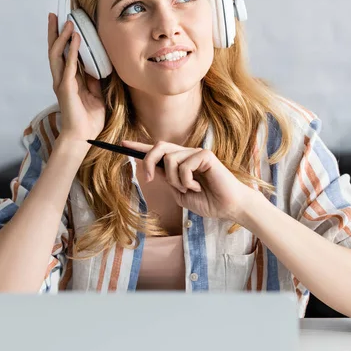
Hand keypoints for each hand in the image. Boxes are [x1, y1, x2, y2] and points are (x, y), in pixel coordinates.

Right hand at [47, 12, 105, 142]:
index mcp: (68, 80)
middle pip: (55, 50)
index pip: (64, 55)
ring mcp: (61, 83)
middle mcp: (61, 79)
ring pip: (57, 54)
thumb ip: (94, 81)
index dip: (63, 39)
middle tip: (54, 15)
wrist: (83, 137)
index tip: (65, 24)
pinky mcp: (65, 88)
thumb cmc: (89, 120)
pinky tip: (74, 39)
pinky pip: (68, 65)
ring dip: (61, 37)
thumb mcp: (96, 95)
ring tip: (66, 22)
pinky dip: (71, 51)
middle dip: (54, 32)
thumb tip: (98, 67)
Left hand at [121, 139, 255, 221]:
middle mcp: (186, 154)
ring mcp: (196, 153)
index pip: (157, 151)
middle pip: (159, 147)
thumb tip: (154, 169)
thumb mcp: (180, 194)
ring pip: (170, 160)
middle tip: (151, 180)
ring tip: (189, 189)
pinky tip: (198, 187)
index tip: (122, 143)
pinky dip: (186, 181)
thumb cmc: (208, 202)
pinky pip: (184, 165)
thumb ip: (168, 181)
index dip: (139, 147)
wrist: (227, 207)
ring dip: (174, 180)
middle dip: (149, 161)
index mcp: (179, 163)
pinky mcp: (205, 156)